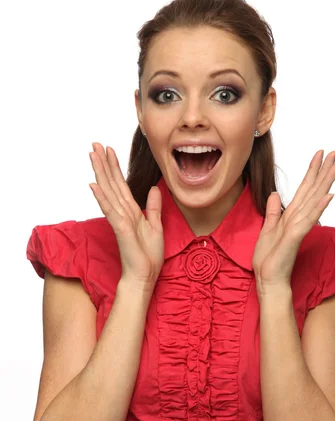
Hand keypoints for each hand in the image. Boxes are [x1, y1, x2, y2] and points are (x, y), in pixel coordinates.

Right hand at [89, 142, 163, 289]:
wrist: (145, 276)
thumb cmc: (148, 256)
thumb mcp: (156, 226)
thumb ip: (154, 207)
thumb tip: (154, 188)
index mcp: (131, 211)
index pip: (120, 184)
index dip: (114, 167)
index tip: (109, 150)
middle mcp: (122, 212)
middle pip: (111, 183)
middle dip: (103, 163)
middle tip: (94, 144)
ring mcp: (120, 220)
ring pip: (108, 191)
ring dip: (100, 172)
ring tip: (92, 155)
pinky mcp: (120, 229)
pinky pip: (110, 210)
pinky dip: (102, 197)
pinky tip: (93, 185)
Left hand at [252, 150, 334, 289]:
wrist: (268, 279)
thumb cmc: (269, 258)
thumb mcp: (267, 229)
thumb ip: (273, 212)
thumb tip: (274, 195)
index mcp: (291, 216)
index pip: (304, 190)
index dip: (312, 172)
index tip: (319, 155)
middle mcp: (298, 219)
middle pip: (313, 190)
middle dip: (324, 171)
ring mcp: (298, 227)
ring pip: (314, 200)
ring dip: (325, 183)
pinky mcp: (295, 237)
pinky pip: (308, 219)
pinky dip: (318, 207)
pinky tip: (328, 196)